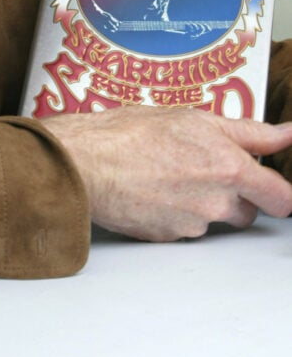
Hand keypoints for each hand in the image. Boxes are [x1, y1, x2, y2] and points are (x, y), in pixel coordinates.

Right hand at [40, 107, 291, 241]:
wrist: (84, 163)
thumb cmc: (128, 133)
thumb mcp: (192, 118)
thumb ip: (248, 131)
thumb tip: (286, 133)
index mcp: (229, 167)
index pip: (280, 196)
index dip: (278, 191)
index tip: (272, 185)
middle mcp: (216, 202)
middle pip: (248, 211)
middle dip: (235, 195)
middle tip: (204, 169)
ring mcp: (192, 224)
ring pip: (213, 219)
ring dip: (201, 202)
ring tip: (167, 173)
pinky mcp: (168, 238)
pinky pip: (184, 228)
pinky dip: (174, 212)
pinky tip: (152, 189)